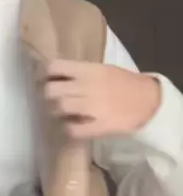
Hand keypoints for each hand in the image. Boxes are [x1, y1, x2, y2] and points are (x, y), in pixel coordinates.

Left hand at [44, 60, 160, 139]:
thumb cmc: (124, 83)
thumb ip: (80, 73)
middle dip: (47, 95)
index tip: (45, 79)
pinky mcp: (100, 125)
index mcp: (89, 70)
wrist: (149, 101)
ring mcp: (93, 106)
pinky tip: (73, 126)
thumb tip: (54, 76)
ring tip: (62, 113)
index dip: (45, 74)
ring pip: (59, 108)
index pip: (54, 66)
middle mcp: (87, 86)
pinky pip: (73, 129)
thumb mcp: (102, 70)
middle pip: (51, 90)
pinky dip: (69, 129)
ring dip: (56, 112)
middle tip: (52, 99)